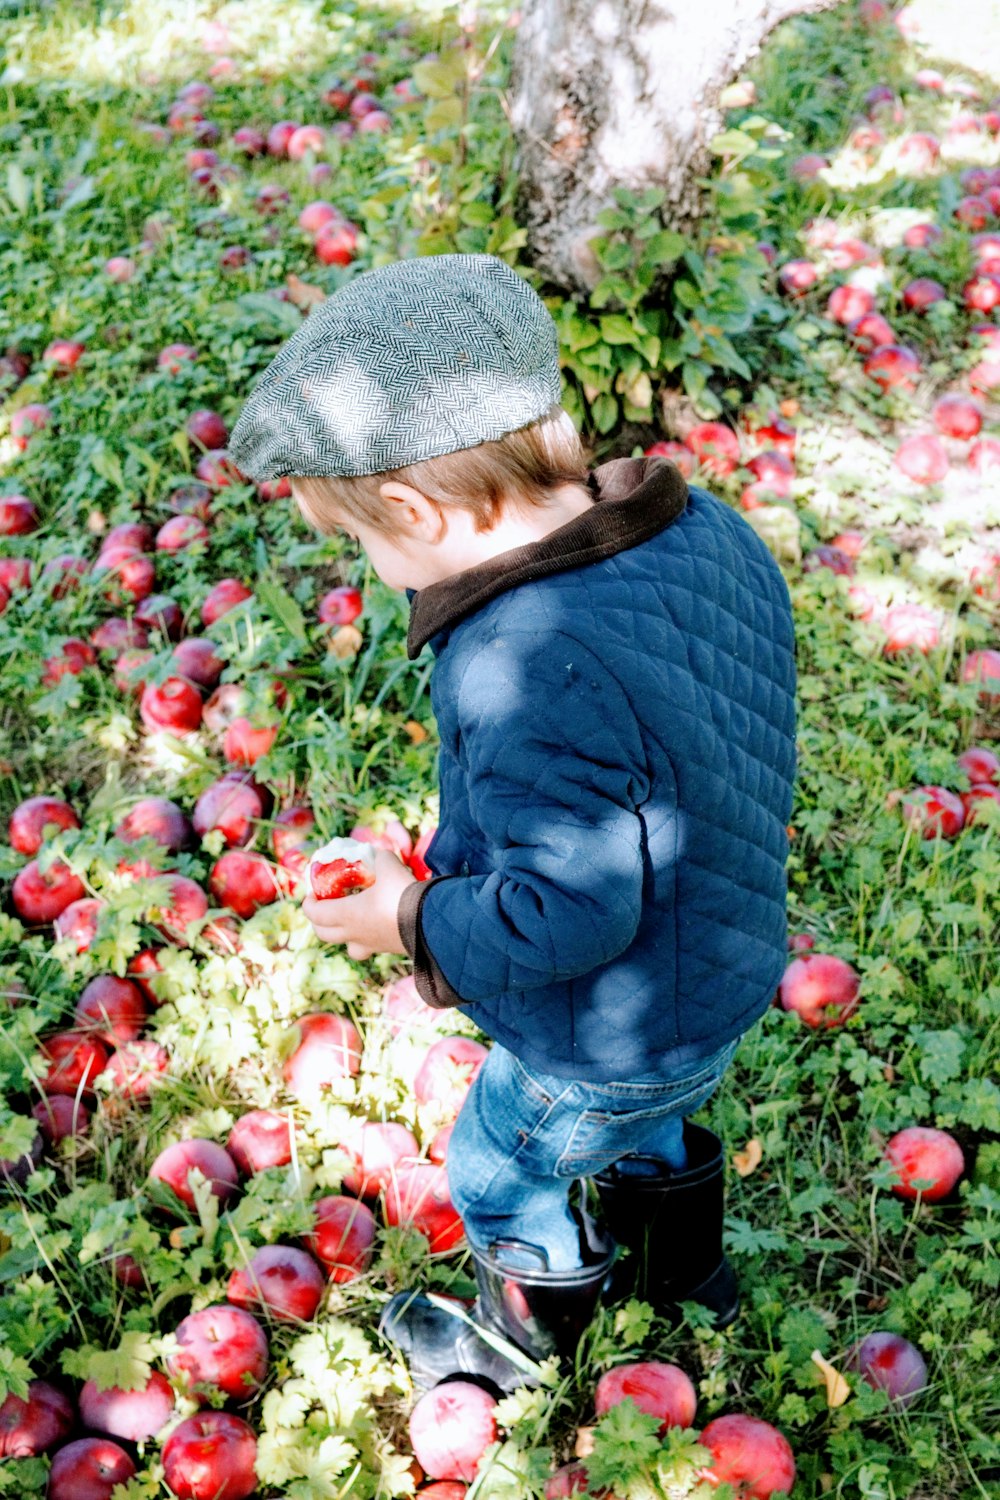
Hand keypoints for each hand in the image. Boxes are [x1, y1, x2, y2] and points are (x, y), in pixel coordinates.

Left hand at [301, 845, 417, 960]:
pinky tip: (377, 923)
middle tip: (324, 908)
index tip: (311, 894)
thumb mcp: (389, 866)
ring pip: (348, 947)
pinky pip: (370, 947)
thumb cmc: (402, 894)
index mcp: (347, 914)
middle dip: (319, 922)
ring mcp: (372, 945)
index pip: (315, 914)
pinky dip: (367, 937)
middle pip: (324, 934)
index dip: (309, 904)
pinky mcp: (389, 949)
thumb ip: (379, 858)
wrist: (431, 922)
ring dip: (343, 935)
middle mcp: (355, 933)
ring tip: (350, 920)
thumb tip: (378, 855)